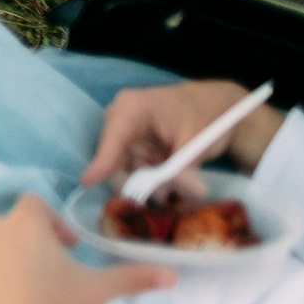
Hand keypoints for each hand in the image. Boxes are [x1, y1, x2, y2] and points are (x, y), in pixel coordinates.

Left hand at [0, 194, 171, 303]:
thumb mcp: (97, 291)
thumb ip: (133, 278)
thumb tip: (172, 275)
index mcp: (25, 222)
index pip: (35, 202)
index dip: (54, 221)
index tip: (71, 247)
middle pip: (15, 222)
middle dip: (36, 239)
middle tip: (57, 267)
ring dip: (14, 254)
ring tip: (36, 284)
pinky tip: (13, 297)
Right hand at [85, 81, 286, 187]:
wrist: (216, 106)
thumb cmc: (207, 115)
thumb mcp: (198, 142)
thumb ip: (180, 168)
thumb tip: (168, 193)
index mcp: (133, 109)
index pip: (113, 138)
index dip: (102, 162)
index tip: (87, 182)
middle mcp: (122, 120)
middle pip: (116, 158)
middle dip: (138, 182)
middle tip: (166, 197)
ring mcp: (127, 134)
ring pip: (128, 169)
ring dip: (149, 184)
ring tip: (179, 190)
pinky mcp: (135, 146)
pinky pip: (137, 170)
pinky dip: (154, 180)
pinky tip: (174, 182)